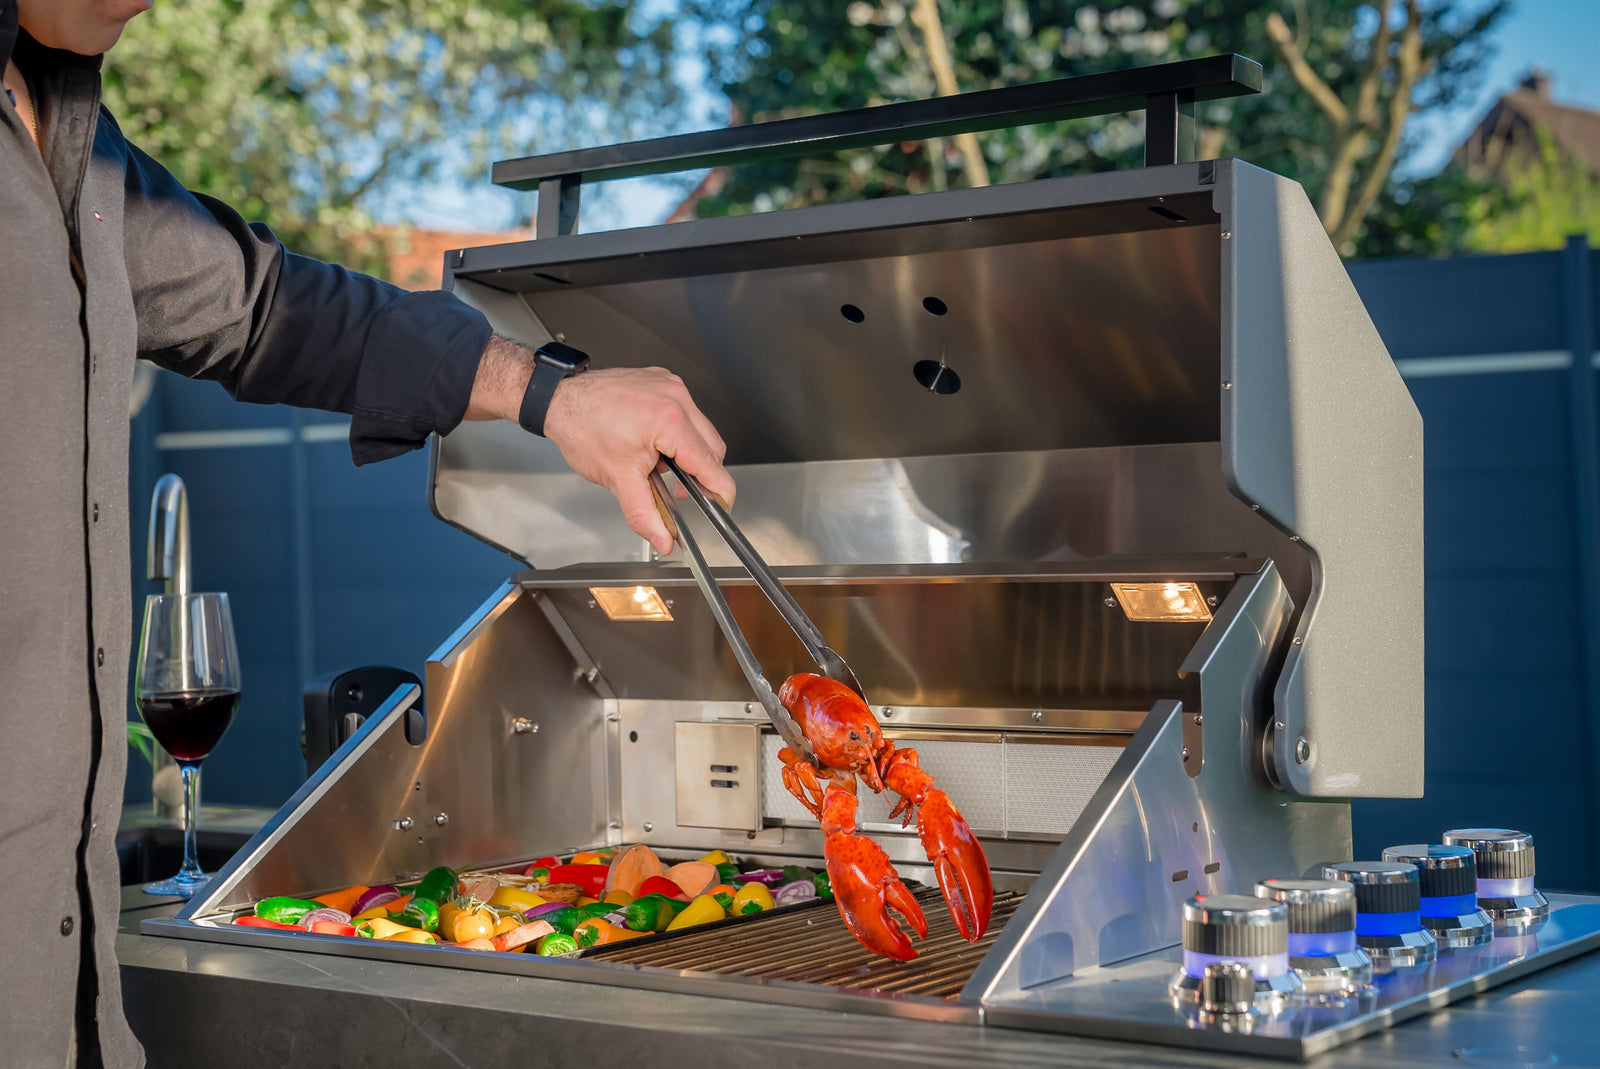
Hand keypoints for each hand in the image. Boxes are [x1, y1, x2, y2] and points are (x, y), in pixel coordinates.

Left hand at [464, 337, 734, 554]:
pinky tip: (652, 442)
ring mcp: (671, 385)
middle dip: (700, 474)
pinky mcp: (663, 380)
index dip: (718, 494)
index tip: (718, 509)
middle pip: (713, 448)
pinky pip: (685, 412)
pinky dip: (675, 432)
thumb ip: (645, 514)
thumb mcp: (617, 479)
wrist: (558, 399)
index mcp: (670, 422)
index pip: (712, 466)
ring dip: (687, 452)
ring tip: (657, 463)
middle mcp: (677, 398)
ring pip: (701, 430)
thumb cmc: (582, 429)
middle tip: (676, 490)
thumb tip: (664, 540)